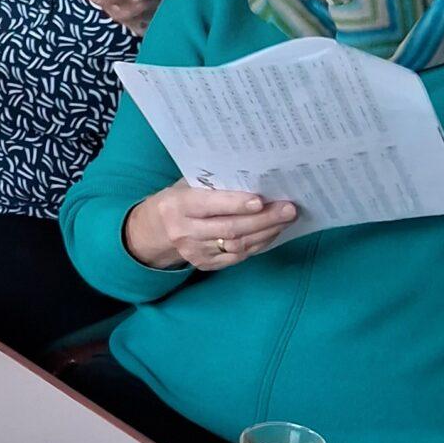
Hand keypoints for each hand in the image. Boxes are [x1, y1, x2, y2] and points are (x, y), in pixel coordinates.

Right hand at [122, 179, 297, 272]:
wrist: (155, 231)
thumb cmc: (179, 199)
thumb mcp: (187, 185)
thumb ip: (213, 183)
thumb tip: (254, 178)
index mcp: (178, 206)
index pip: (210, 206)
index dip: (236, 204)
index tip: (261, 201)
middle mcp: (184, 231)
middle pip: (230, 229)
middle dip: (263, 220)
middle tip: (288, 209)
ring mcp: (195, 252)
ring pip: (237, 245)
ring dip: (266, 232)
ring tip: (286, 219)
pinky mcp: (205, 264)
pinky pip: (238, 256)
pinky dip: (258, 244)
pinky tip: (272, 232)